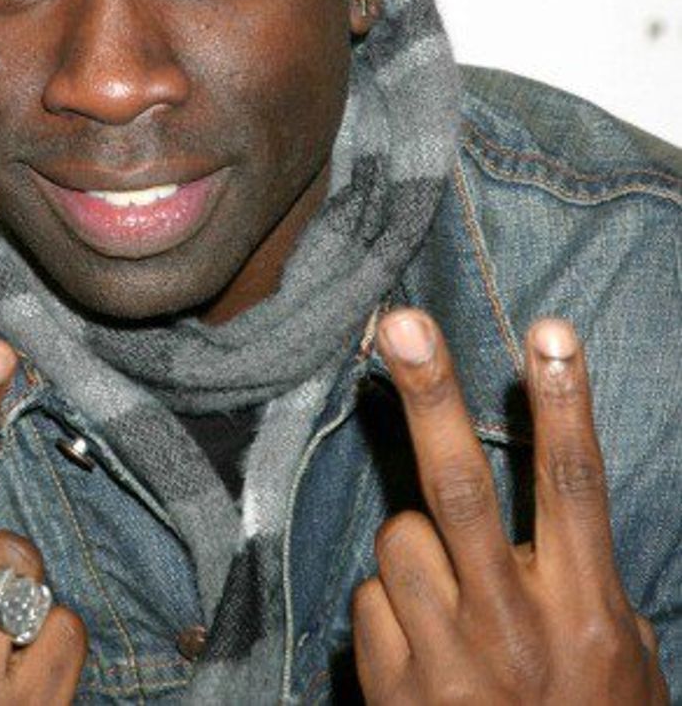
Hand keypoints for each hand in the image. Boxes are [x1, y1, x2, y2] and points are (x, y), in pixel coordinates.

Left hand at [352, 310, 668, 704]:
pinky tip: (426, 652)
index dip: (563, 405)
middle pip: (461, 489)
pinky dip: (393, 606)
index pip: (574, 489)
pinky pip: (372, 599)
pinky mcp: (391, 687)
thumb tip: (547, 511)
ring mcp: (447, 661)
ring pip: (399, 537)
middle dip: (431, 397)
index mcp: (585, 614)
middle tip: (401, 324)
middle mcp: (515, 631)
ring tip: (453, 598)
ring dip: (417, 547)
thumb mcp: (622, 666)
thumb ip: (585, 584)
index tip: (549, 332)